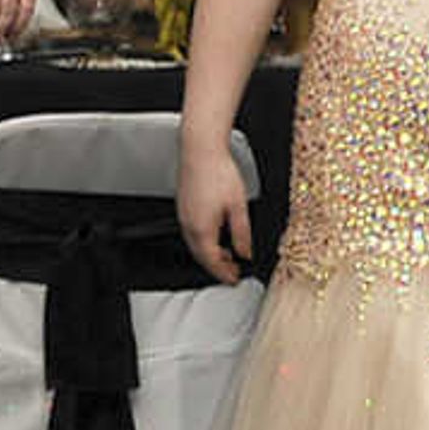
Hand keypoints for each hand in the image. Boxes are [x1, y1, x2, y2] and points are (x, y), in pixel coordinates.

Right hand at [175, 133, 251, 284]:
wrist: (200, 150)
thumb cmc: (218, 173)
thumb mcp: (239, 207)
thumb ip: (242, 234)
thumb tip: (245, 252)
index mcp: (202, 229)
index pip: (212, 261)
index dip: (224, 274)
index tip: (234, 279)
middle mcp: (188, 225)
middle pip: (201, 256)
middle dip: (217, 267)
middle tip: (231, 272)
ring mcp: (183, 215)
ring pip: (195, 245)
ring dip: (210, 254)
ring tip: (227, 255)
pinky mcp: (183, 206)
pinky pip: (191, 232)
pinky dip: (204, 241)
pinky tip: (215, 235)